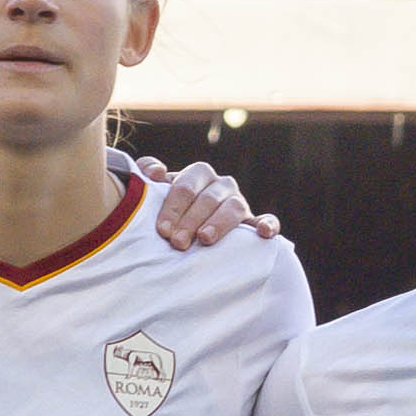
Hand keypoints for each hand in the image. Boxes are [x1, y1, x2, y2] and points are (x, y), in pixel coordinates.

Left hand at [139, 157, 281, 247]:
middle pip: (208, 198)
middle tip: (177, 242)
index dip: (173, 207)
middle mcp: (221, 184)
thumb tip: (156, 172)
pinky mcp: (254, 222)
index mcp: (199, 174)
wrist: (190, 232)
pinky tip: (264, 234)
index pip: (186, 186)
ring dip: (219, 223)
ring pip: (234, 207)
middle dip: (191, 220)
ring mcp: (239, 202)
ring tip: (205, 239)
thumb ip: (147, 175)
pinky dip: (268, 224)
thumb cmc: (171, 211)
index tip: (162, 230)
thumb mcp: (156, 192)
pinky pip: (267, 219)